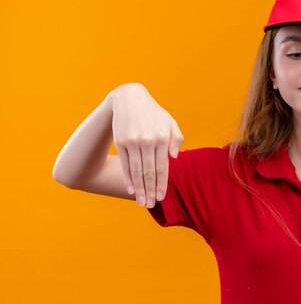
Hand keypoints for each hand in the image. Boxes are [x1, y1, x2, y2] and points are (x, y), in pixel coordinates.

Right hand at [108, 83, 183, 207]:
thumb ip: (176, 139)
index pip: (163, 167)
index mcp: (162, 137)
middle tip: (151, 205)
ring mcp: (133, 141)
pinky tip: (131, 189)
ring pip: (136, 171)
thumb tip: (174, 157)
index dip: (162, 184)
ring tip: (142, 202)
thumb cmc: (154, 114)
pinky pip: (125, 164)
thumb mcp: (169, 122)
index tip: (161, 197)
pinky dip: (128, 178)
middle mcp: (147, 140)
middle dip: (150, 190)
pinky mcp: (120, 141)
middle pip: (149, 172)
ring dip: (139, 189)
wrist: (129, 98)